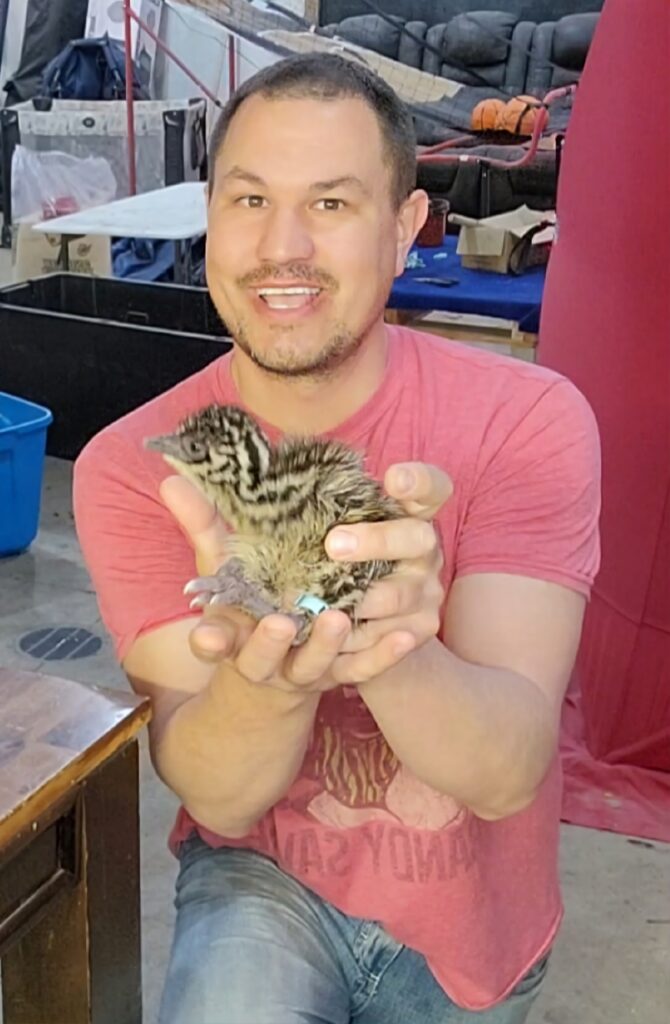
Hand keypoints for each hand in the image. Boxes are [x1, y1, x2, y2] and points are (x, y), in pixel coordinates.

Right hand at [160, 476, 410, 692]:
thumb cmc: (249, 605)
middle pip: (264, 659)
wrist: (278, 674)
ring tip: (341, 618)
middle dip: (270, 643)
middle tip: (282, 621)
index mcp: (232, 638)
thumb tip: (171, 478)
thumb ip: (203, 526)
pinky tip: (408, 635)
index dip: (209, 640)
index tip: (206, 634)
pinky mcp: (342, 673)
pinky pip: (365, 670)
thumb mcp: (223, 570)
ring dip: (327, 645)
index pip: (213, 642)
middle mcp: (265, 662)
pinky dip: (385, 656)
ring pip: (317, 665)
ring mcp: (306, 671)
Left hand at [324, 462, 451, 683]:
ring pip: (399, 596)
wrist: (364, 609)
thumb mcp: (330, 525)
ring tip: (319, 604)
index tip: (393, 478)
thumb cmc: (336, 554)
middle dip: (376, 541)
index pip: (430, 487)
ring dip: (361, 599)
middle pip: (416, 538)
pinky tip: (329, 637)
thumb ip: (310, 507)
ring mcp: (426, 590)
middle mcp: (425, 548)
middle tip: (333, 544)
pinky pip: (391, 638)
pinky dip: (358, 640)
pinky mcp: (420, 628)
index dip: (417, 481)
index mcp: (410, 512)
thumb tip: (249, 488)